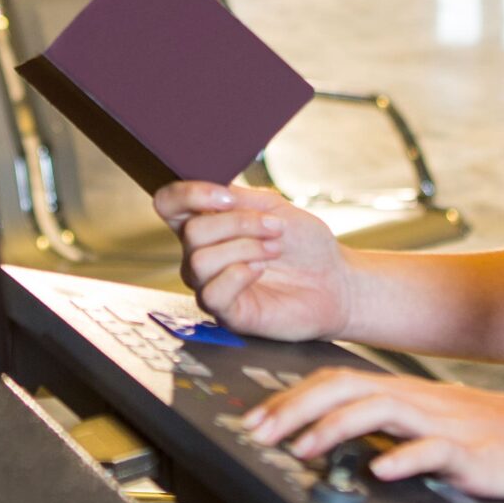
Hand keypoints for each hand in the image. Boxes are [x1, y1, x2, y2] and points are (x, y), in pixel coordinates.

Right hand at [152, 182, 350, 342]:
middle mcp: (201, 254)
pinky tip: (261, 269)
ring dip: (245, 247)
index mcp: (207, 223)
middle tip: (274, 228)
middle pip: (191, 231)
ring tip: (274, 249)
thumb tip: (211, 189)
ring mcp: (211, 285)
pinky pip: (212, 294)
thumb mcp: (272, 206)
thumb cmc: (304, 244)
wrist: (334, 279)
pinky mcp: (227, 313)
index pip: (169, 203)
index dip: (189, 194)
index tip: (227, 196)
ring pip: (200, 260)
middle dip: (238, 223)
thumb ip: (237, 197)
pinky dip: (239, 275)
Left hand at [243, 368, 503, 500]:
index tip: (257, 419)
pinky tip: (380, 470)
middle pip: (346, 387)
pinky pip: (433, 451)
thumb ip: (393, 427)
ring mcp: (446, 424)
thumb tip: (342, 439)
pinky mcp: (473, 453)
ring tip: (303, 449)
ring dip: (335, 428)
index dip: (291, 397)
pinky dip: (403, 458)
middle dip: (295, 408)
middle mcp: (420, 400)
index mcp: (408, 392)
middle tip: (259, 431)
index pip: (337, 382)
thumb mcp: (438, 424)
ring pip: (381, 410)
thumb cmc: (503, 435)